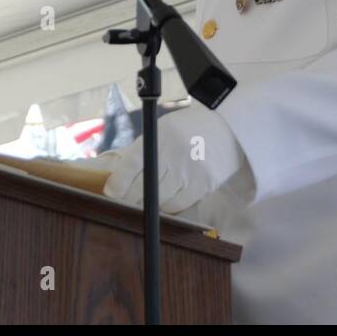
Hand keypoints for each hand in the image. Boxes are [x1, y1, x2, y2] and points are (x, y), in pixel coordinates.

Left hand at [101, 105, 252, 212]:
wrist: (226, 129)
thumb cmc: (185, 132)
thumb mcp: (160, 132)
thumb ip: (140, 153)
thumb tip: (115, 182)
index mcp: (159, 137)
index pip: (131, 166)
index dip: (117, 184)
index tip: (111, 192)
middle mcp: (174, 154)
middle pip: (143, 189)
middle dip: (129, 198)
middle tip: (124, 199)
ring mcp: (190, 172)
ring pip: (159, 201)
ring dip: (149, 202)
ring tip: (147, 196)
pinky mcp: (202, 186)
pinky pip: (176, 206)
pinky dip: (167, 205)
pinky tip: (167, 196)